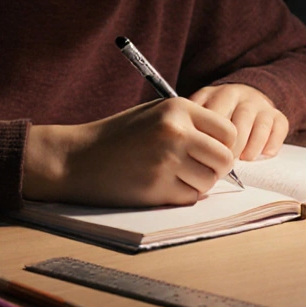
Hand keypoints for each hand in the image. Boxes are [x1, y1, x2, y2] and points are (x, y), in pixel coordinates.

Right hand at [22, 98, 236, 206]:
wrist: (77, 159)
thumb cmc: (118, 136)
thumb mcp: (154, 114)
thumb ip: (190, 123)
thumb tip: (228, 146)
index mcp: (178, 108)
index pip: (228, 132)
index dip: (225, 146)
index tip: (212, 152)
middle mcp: (176, 132)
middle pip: (224, 159)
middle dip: (216, 169)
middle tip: (198, 169)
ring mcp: (167, 161)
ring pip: (209, 182)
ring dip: (197, 184)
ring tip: (174, 175)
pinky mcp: (158, 188)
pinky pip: (189, 197)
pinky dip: (181, 196)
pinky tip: (161, 185)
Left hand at [188, 84, 287, 160]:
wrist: (247, 96)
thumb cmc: (218, 113)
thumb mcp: (201, 111)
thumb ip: (194, 125)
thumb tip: (183, 149)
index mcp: (218, 94)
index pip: (214, 116)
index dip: (210, 139)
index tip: (205, 155)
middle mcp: (241, 95)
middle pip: (237, 122)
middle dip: (231, 147)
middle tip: (224, 163)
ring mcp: (261, 105)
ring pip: (259, 126)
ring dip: (251, 147)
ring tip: (244, 159)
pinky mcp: (278, 115)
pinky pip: (279, 128)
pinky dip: (271, 144)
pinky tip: (262, 155)